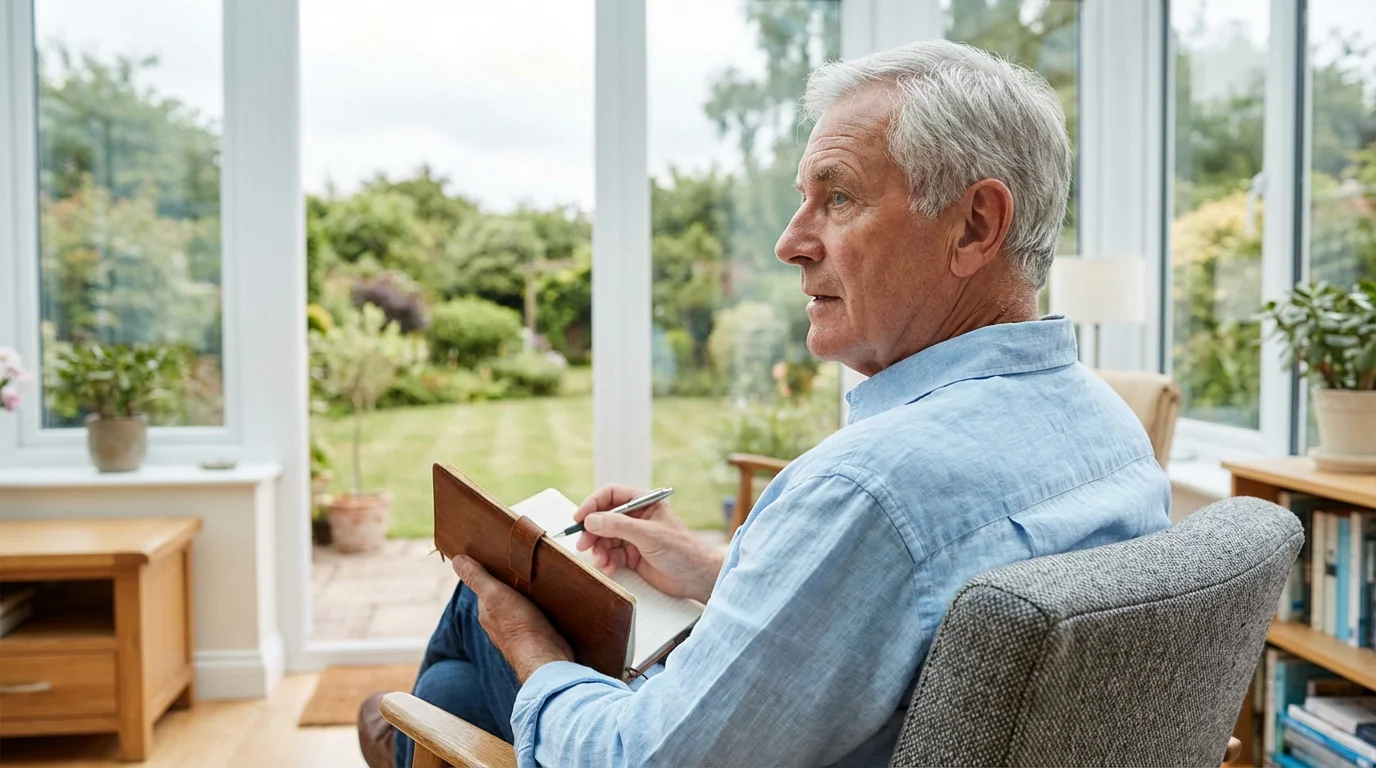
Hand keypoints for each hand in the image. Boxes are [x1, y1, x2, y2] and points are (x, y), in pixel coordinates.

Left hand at [451, 555, 572, 682]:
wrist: (545, 656)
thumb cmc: (518, 626)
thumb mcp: (495, 595)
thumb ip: (477, 578)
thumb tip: (456, 560)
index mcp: (486, 612)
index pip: (484, 587)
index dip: (490, 573)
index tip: (499, 558)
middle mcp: (498, 623)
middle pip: (501, 597)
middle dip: (509, 584)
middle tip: (521, 567)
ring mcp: (517, 630)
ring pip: (517, 607)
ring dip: (524, 595)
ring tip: (536, 581)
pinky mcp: (536, 634)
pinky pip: (534, 616)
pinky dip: (537, 607)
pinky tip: (547, 602)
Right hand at [573, 484, 724, 603]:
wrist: (696, 578)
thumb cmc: (681, 550)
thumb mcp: (648, 534)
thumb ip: (618, 526)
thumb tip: (591, 520)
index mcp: (644, 502)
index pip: (611, 495)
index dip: (593, 504)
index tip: (579, 518)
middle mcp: (637, 518)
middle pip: (604, 518)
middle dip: (592, 532)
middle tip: (583, 545)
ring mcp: (634, 537)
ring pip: (605, 539)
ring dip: (599, 550)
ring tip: (600, 562)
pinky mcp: (633, 556)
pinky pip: (611, 555)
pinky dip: (607, 562)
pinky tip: (608, 569)